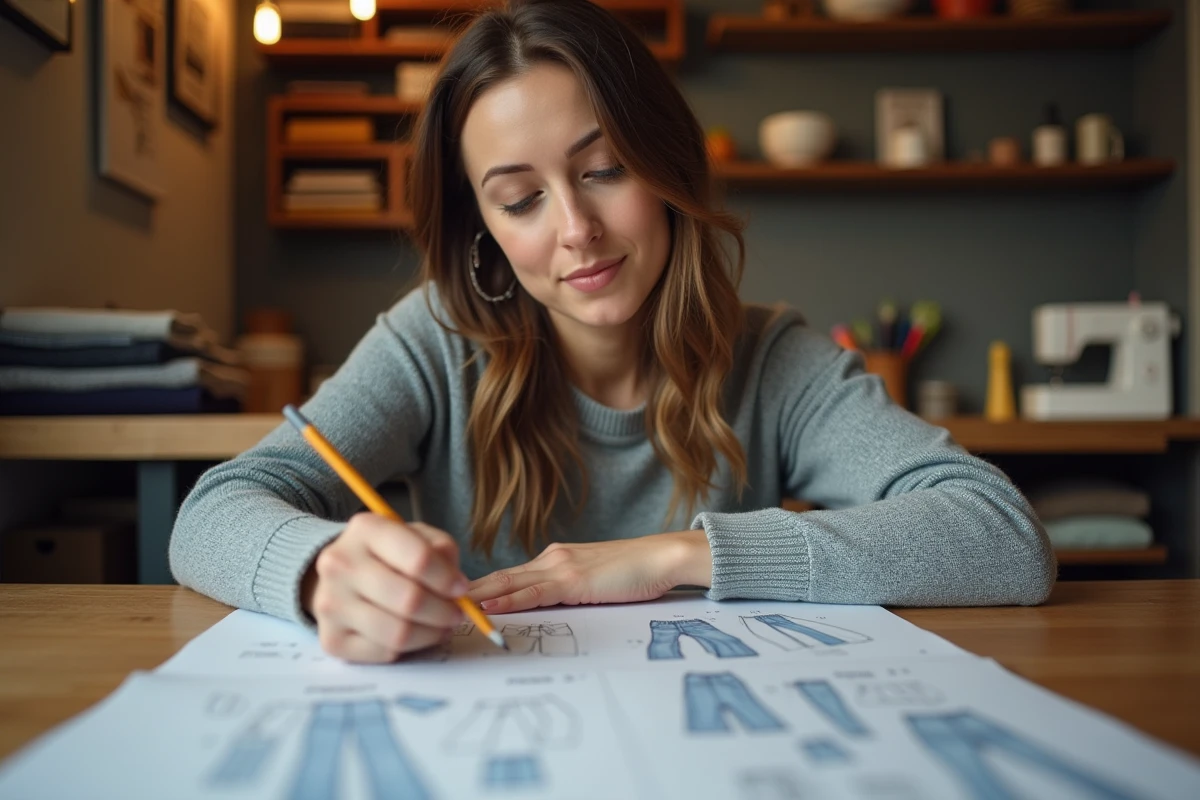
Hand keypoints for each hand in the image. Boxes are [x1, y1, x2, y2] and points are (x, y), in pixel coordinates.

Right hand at [302, 513, 468, 662]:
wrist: (340, 574)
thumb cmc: (387, 554)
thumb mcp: (416, 536)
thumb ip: (441, 551)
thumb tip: (456, 586)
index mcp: (366, 529)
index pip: (418, 559)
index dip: (447, 579)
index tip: (461, 588)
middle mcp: (340, 564)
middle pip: (409, 600)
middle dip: (444, 612)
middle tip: (457, 614)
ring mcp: (331, 604)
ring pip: (398, 633)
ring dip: (431, 634)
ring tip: (442, 627)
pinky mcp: (331, 639)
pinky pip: (384, 653)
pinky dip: (408, 648)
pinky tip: (415, 634)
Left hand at [467, 530, 711, 613]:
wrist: (662, 557)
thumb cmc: (634, 572)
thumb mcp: (592, 581)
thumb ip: (567, 590)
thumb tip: (543, 608)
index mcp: (554, 560)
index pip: (508, 576)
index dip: (478, 588)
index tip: (450, 599)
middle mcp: (551, 559)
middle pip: (498, 578)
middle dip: (464, 592)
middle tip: (430, 602)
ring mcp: (560, 567)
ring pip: (508, 584)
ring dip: (475, 598)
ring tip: (445, 608)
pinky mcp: (573, 581)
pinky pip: (532, 593)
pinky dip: (507, 601)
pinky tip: (487, 607)